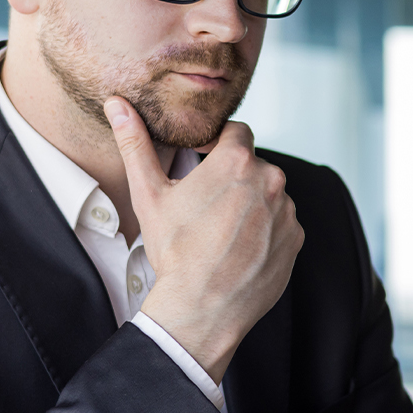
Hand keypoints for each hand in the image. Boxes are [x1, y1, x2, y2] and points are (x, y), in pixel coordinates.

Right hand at [105, 97, 302, 381]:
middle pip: (252, 165)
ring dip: (250, 203)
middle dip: (232, 177)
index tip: (203, 159)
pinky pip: (281, 223)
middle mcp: (271, 180)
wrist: (203, 308)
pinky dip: (265, 230)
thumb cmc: (175, 251)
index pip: (236, 131)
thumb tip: (116, 105)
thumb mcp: (149, 194)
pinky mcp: (296, 238)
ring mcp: (287, 211)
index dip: (217, 143)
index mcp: (237, 161)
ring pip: (268, 194)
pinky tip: (240, 247)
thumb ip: (135, 144)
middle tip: (206, 203)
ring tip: (221, 230)